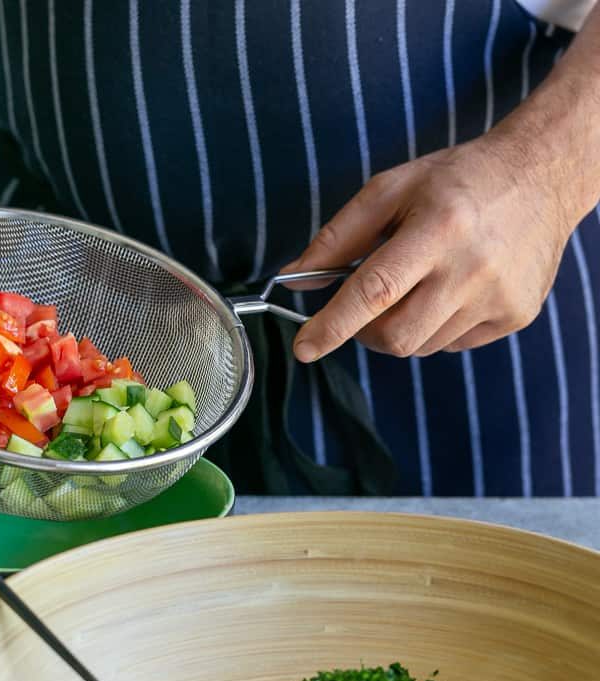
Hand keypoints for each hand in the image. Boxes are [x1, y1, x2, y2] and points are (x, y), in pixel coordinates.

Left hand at [288, 132, 576, 362]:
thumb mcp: (392, 189)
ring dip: (402, 327)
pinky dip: (436, 327)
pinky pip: (452, 345)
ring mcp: (499, 297)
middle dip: (366, 332)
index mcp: (439, 228)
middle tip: (369, 305)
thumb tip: (295, 277)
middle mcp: (473, 268)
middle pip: (396, 336)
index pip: (375, 291)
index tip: (304, 348)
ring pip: (421, 346)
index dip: (334, 324)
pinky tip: (452, 290)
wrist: (542, 176)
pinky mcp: (515, 316)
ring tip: (420, 284)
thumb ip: (339, 236)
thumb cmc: (456, 181)